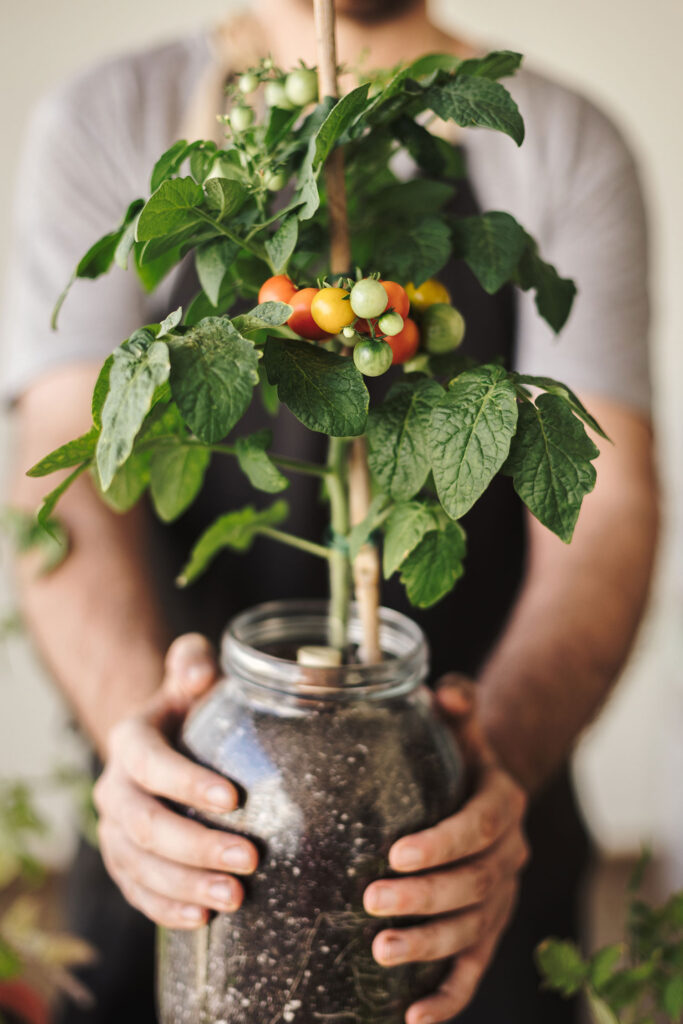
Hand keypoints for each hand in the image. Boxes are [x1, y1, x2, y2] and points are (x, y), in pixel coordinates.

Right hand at [93, 634, 257, 928]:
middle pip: (146, 824)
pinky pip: (138, 893)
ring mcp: (115, 831)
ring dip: (188, 885)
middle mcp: (113, 788)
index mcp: (130, 740)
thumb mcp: (191, 678)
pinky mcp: (125, 863)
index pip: (150, 763)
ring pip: (141, 866)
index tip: (235, 799)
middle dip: (197, 846)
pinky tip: (204, 920)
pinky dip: (168, 909)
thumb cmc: (188, 708)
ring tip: (236, 897)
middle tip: (250, 859)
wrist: (162, 743)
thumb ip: (192, 663)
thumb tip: (200, 669)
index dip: (187, 783)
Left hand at [363, 675, 528, 1023]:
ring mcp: (499, 898)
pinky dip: (448, 996)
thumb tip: (446, 690)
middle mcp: (507, 855)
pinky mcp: (486, 930)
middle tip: (372, 901)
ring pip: (471, 930)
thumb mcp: (462, 728)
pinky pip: (472, 969)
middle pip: (471, 885)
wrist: (490, 794)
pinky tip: (411, 1017)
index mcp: (501, 806)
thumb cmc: (461, 759)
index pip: (477, 828)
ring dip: (428, 946)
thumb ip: (457, 706)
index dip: (442, 844)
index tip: (396, 853)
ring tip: (380, 951)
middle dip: (422, 898)